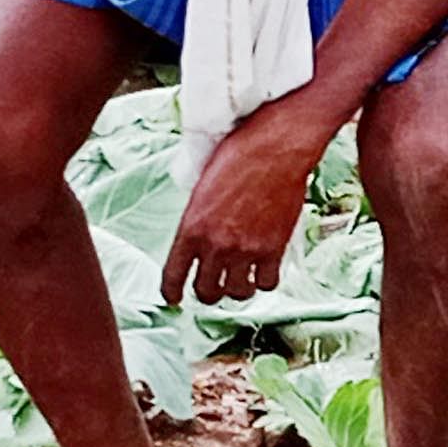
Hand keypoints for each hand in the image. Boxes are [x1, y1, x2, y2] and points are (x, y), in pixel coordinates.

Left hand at [160, 118, 325, 309]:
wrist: (276, 148)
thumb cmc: (239, 155)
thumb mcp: (203, 187)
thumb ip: (198, 218)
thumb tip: (200, 237)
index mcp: (190, 228)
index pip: (173, 276)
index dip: (171, 292)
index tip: (173, 298)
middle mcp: (215, 244)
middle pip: (206, 292)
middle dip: (207, 292)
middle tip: (213, 286)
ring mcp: (245, 249)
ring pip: (237, 293)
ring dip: (237, 288)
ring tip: (240, 278)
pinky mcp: (273, 249)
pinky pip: (266, 284)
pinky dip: (264, 280)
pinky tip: (263, 270)